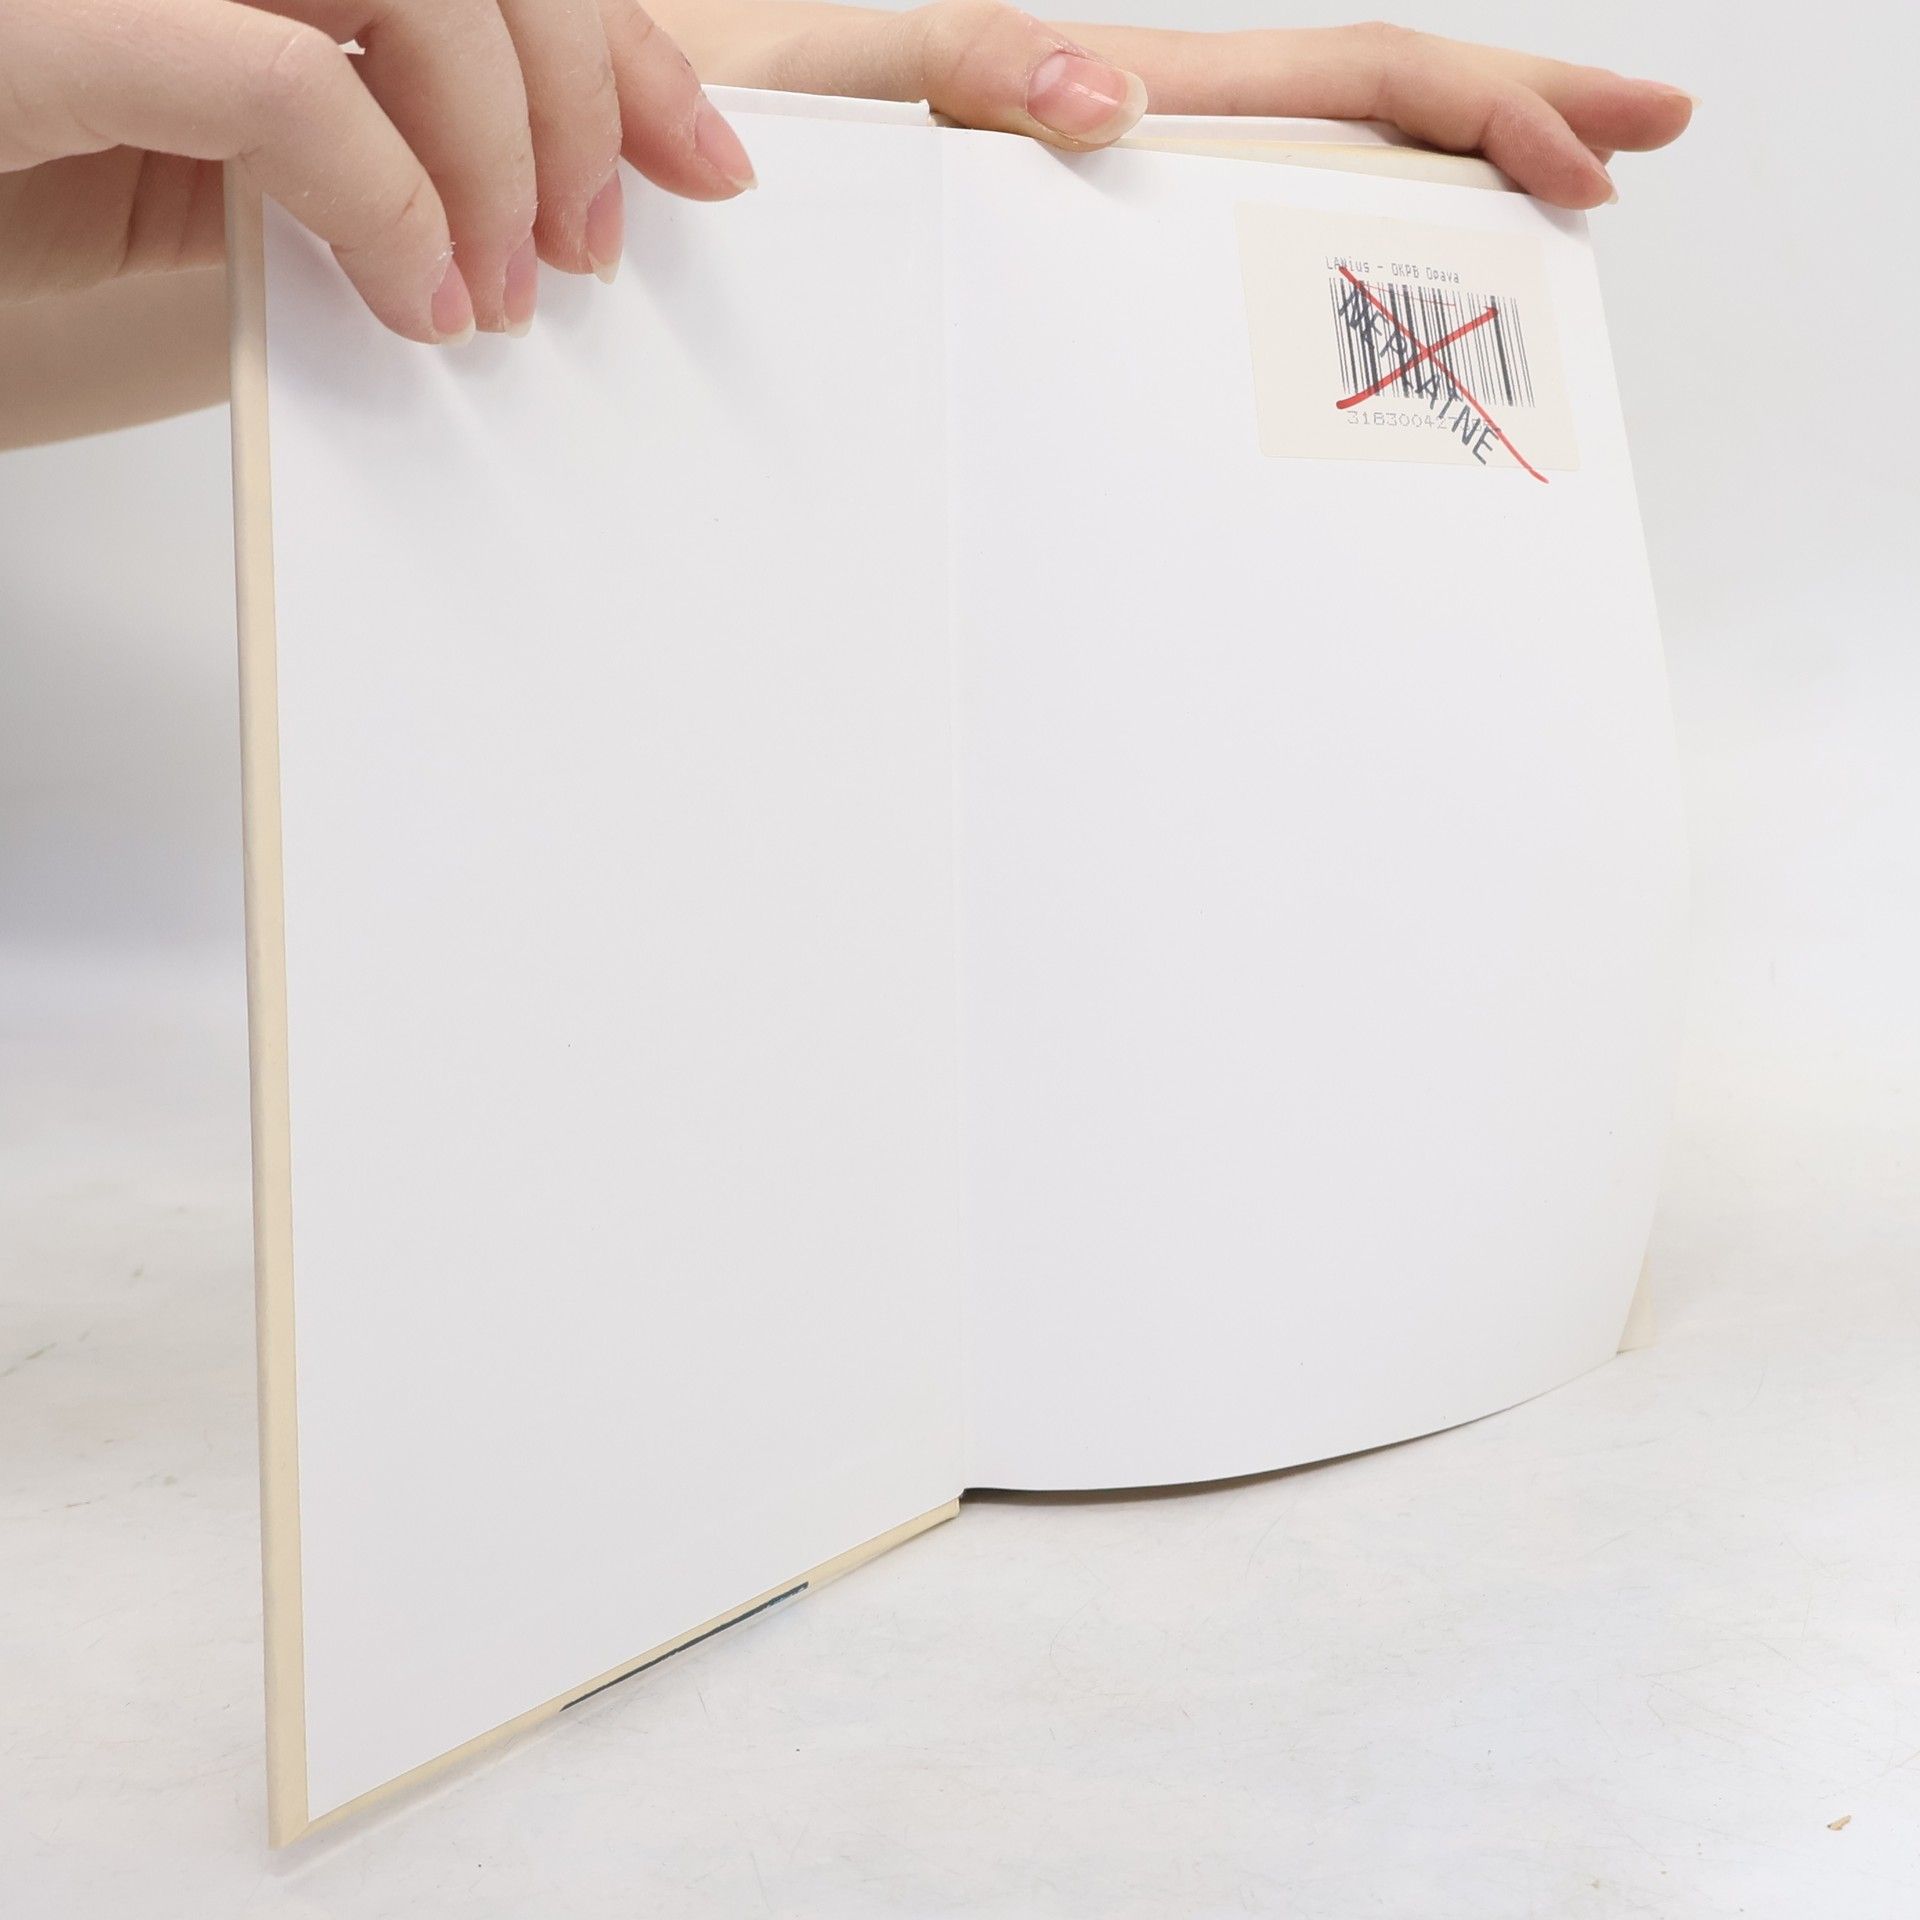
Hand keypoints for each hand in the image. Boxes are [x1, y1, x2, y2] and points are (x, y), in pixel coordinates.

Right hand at [0, 0, 758, 342]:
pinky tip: (420, 304)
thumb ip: (343, 145)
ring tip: (504, 290)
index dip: (611, 39)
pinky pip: (276, 76)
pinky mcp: (25, 27)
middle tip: (590, 248)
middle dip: (577, 88)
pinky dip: (382, 193)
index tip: (700, 156)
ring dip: (498, 138)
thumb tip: (510, 186)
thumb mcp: (204, 190)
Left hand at [671, 2, 1693, 207]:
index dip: (1489, 96)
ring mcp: (1102, 196)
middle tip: (1634, 157)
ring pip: (1303, 179)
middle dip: (1509, 122)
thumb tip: (1114, 94)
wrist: (644, 158)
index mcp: (1110, 88)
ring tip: (1551, 224)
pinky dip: (1309, 269)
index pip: (1344, 70)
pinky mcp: (1055, 253)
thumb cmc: (723, 111)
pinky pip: (1209, 255)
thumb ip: (965, 68)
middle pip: (1357, 112)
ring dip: (1433, 194)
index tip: (1609, 142)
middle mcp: (1125, 136)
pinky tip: (1362, 305)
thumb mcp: (844, 81)